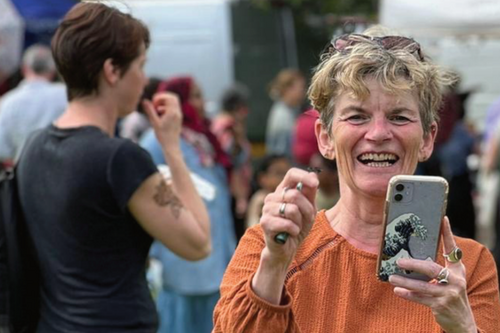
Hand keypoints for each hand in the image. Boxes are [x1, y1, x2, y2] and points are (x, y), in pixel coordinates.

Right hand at [143, 92, 182, 148]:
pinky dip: (166, 107)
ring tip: (156, 109)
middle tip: (155, 102)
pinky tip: (160, 114)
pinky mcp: (178, 118)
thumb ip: (150, 111)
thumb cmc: (163, 136)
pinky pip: (174, 108)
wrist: (171, 145)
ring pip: (174, 102)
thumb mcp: (154, 122)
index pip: (169, 97)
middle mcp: (177, 113)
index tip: (153, 103)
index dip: (160, 97)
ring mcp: (179, 115)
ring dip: (164, 103)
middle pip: (173, 97)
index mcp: (172, 112)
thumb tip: (144, 101)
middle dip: (163, 98)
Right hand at [259, 168, 317, 267]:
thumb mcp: (309, 209)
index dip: (304, 176)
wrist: (287, 249)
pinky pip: (287, 223)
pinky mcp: (265, 222)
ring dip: (300, 222)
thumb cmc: (297, 227)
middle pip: (295, 194)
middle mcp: (272, 197)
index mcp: (283, 190)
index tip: (316, 184)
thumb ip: (310, 193)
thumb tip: (314, 174)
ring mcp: (266, 209)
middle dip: (307, 209)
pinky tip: (291, 234)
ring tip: (296, 227)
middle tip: (307, 219)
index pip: (291, 174)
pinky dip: (295, 230)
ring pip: (292, 209)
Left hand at [389, 217, 476, 332]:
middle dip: (413, 264)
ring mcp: (448, 294)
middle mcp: (455, 280)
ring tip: (391, 278)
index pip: (452, 248)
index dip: (448, 233)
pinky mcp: (440, 306)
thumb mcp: (451, 278)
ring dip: (405, 282)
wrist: (462, 320)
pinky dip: (407, 295)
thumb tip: (414, 253)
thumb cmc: (451, 293)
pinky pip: (420, 299)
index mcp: (457, 269)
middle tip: (398, 261)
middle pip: (431, 269)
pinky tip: (397, 291)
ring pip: (422, 286)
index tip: (443, 219)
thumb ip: (439, 266)